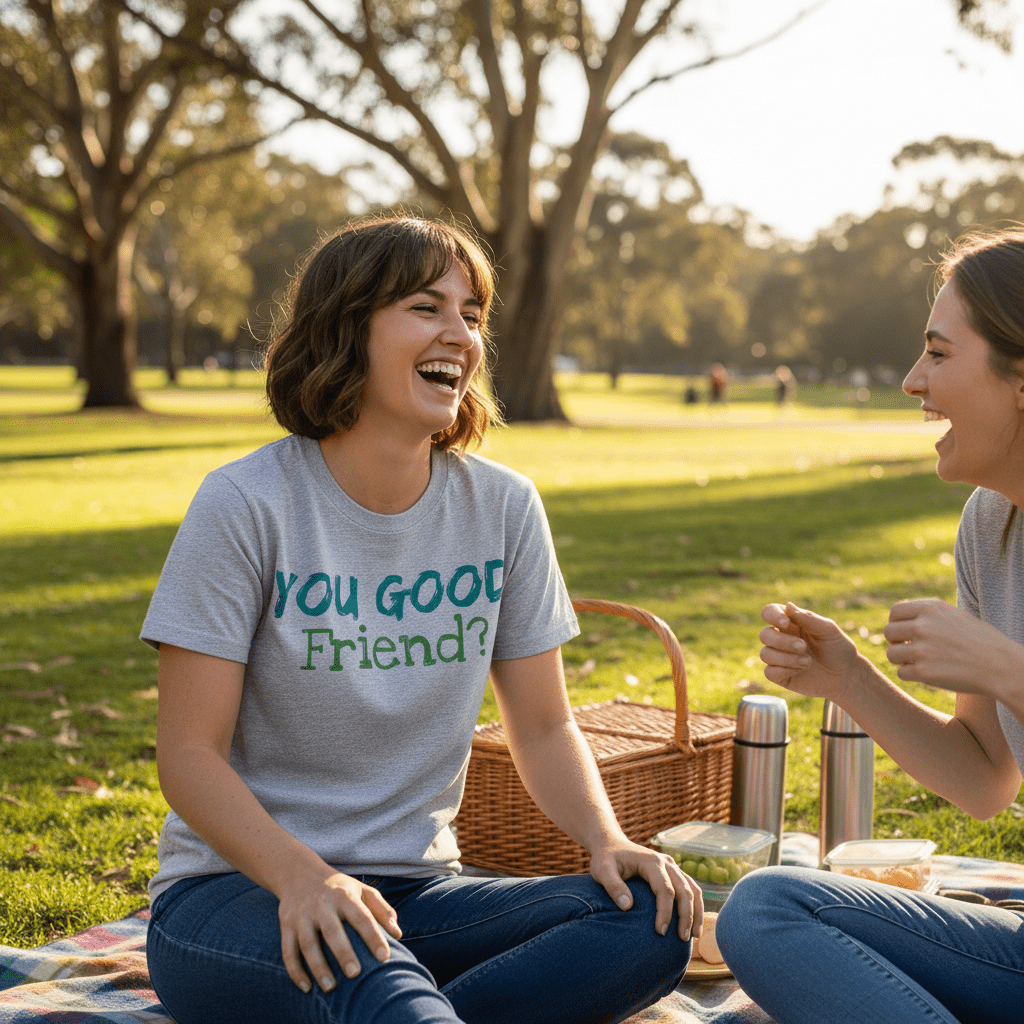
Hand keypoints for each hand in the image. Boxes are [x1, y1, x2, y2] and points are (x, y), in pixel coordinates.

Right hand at [277, 867, 402, 993]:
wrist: (299, 873)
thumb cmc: (338, 887)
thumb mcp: (361, 890)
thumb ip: (381, 909)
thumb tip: (398, 934)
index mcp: (344, 896)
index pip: (361, 917)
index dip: (373, 936)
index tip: (384, 957)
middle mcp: (322, 905)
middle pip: (332, 930)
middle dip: (343, 952)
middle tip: (355, 974)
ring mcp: (302, 915)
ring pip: (308, 943)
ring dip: (318, 966)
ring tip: (330, 987)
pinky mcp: (286, 925)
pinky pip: (288, 950)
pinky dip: (295, 970)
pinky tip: (306, 987)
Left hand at [589, 836, 702, 941]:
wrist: (611, 843)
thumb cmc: (606, 859)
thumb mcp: (602, 870)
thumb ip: (613, 886)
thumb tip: (627, 906)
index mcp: (651, 861)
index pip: (665, 889)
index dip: (665, 912)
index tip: (660, 932)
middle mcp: (666, 862)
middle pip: (684, 890)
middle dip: (685, 916)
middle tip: (682, 939)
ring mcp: (672, 866)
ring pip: (693, 888)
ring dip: (696, 912)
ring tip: (694, 935)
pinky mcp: (673, 871)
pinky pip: (690, 887)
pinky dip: (695, 905)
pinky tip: (693, 922)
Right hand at [759, 602, 860, 698]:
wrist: (847, 676)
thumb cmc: (839, 648)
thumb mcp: (829, 630)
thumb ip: (808, 618)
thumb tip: (788, 605)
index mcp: (790, 623)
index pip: (769, 612)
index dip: (772, 616)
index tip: (786, 623)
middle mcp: (781, 638)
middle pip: (764, 634)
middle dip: (782, 641)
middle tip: (803, 646)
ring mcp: (779, 657)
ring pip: (765, 654)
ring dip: (786, 658)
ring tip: (808, 662)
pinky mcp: (780, 675)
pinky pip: (769, 672)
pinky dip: (784, 670)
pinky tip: (800, 671)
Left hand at [884, 598, 1023, 699]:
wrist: (1003, 666)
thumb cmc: (980, 641)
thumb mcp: (955, 616)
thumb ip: (927, 614)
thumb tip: (897, 617)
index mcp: (931, 608)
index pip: (895, 611)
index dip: (896, 622)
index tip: (904, 633)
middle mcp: (923, 626)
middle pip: (889, 632)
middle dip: (897, 642)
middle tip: (910, 650)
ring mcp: (922, 649)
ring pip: (891, 654)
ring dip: (901, 660)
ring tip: (917, 662)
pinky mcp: (924, 672)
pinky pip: (901, 673)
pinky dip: (910, 675)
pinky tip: (925, 674)